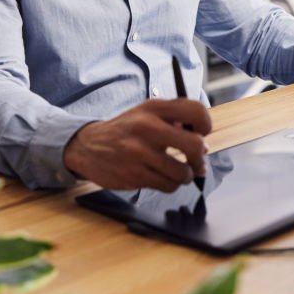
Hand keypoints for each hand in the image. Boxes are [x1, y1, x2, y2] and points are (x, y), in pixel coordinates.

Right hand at [63, 99, 211, 191]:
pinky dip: (170, 184)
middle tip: (196, 161)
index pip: (195, 111)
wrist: (88, 146)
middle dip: (200, 158)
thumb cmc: (126, 130)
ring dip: (184, 175)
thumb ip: (174, 120)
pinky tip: (162, 176)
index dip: (206, 125)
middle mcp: (147, 127)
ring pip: (182, 172)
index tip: (202, 134)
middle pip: (195, 146)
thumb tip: (202, 140)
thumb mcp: (146, 114)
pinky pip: (167, 185)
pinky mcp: (134, 174)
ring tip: (177, 171)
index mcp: (154, 108)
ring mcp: (140, 152)